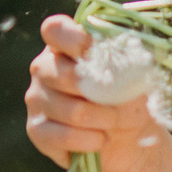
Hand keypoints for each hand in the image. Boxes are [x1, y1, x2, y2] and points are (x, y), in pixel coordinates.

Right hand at [22, 15, 168, 171]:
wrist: (129, 140)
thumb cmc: (129, 101)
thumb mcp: (135, 81)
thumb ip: (125, 67)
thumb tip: (122, 67)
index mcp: (65, 46)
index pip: (54, 30)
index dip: (73, 39)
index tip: (94, 52)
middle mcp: (44, 68)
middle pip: (59, 73)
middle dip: (98, 93)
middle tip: (119, 105)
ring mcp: (37, 99)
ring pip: (68, 110)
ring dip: (101, 120)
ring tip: (113, 123)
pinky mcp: (37, 130)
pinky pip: (61, 137)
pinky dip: (89, 141)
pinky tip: (100, 140)